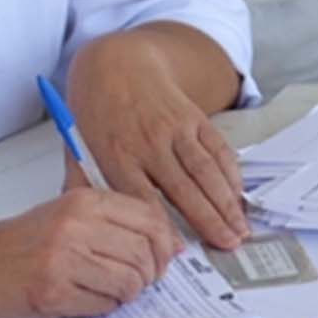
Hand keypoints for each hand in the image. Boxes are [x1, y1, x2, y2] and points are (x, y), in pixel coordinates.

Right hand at [0, 190, 178, 317]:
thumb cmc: (24, 240)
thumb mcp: (72, 214)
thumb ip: (120, 224)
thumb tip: (172, 246)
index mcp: (85, 201)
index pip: (151, 220)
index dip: (166, 244)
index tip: (164, 258)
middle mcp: (76, 226)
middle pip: (144, 253)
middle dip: (150, 274)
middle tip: (140, 281)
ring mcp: (63, 259)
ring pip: (129, 282)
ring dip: (129, 293)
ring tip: (112, 290)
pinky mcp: (51, 292)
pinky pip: (103, 304)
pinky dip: (105, 307)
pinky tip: (90, 299)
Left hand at [68, 32, 249, 248]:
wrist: (117, 65)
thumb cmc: (95, 115)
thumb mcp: (77, 151)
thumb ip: (84, 188)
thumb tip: (93, 229)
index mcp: (117, 157)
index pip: (144, 200)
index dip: (164, 228)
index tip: (179, 252)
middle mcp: (149, 144)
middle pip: (185, 190)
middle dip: (210, 221)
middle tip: (229, 246)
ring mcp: (176, 129)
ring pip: (207, 171)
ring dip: (227, 203)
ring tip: (240, 229)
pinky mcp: (194, 118)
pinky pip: (218, 150)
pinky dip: (231, 174)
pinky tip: (238, 196)